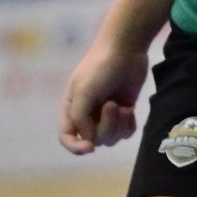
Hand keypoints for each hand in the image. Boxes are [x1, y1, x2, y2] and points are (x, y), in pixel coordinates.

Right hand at [59, 39, 150, 155]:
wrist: (126, 49)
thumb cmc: (100, 67)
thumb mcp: (84, 91)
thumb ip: (80, 117)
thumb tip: (89, 139)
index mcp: (71, 108)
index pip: (67, 137)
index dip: (75, 147)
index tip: (90, 147)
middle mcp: (86, 114)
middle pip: (93, 139)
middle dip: (106, 127)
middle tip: (113, 105)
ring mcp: (105, 114)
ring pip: (110, 138)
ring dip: (118, 125)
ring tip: (123, 106)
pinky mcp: (123, 113)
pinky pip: (125, 133)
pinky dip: (129, 125)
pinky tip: (130, 108)